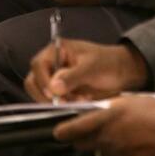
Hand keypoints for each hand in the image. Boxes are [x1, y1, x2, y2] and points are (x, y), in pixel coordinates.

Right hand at [25, 38, 148, 102]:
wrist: (120, 73)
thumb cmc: (108, 63)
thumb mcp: (92, 67)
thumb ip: (72, 76)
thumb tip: (54, 88)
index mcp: (56, 50)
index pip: (38, 65)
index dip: (43, 81)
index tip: (55, 93)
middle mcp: (51, 64)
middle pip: (33, 82)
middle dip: (47, 95)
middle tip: (65, 102)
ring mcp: (54, 79)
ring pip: (41, 95)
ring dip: (57, 102)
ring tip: (78, 100)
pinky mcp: (60, 93)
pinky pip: (52, 102)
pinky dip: (63, 105)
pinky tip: (80, 101)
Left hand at [53, 96, 154, 155]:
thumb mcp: (132, 100)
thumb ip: (112, 107)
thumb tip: (100, 111)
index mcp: (106, 119)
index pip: (73, 129)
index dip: (63, 131)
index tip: (59, 131)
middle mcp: (106, 138)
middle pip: (80, 144)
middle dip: (81, 138)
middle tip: (89, 131)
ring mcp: (115, 154)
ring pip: (99, 151)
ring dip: (102, 145)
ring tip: (118, 136)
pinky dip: (118, 153)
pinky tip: (131, 145)